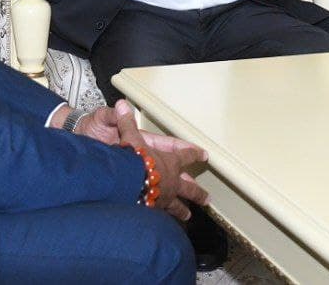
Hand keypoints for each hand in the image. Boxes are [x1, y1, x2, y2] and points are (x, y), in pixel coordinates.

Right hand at [114, 102, 208, 220]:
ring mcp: (164, 198)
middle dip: (197, 192)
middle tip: (207, 199)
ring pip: (177, 205)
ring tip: (188, 215)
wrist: (128, 185)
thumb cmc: (134, 160)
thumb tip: (121, 104)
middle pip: (189, 188)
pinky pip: (162, 214)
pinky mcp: (154, 211)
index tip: (205, 156)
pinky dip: (164, 218)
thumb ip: (126, 123)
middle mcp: (171, 181)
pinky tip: (164, 225)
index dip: (194, 154)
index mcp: (169, 161)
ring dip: (182, 210)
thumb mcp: (129, 138)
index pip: (186, 156)